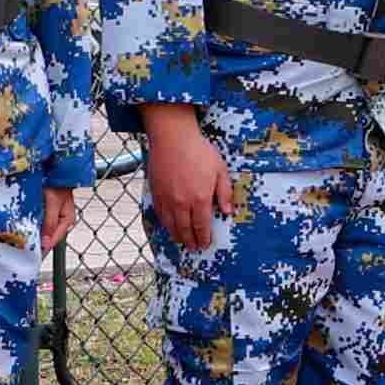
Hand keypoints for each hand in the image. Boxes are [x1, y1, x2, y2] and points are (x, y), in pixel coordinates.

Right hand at [141, 102, 230, 258]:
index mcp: (200, 199)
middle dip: (190, 241)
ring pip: (170, 226)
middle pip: (185, 230)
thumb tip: (228, 212)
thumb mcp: (220, 169)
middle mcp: (181, 203)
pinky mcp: (156, 193)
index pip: (201, 227)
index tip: (205, 244)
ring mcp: (166, 199)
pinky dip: (165, 224)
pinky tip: (169, 226)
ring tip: (182, 241)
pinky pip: (160, 215)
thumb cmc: (199, 151)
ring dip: (177, 236)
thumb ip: (225, 193)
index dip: (203, 238)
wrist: (173, 137)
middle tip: (194, 247)